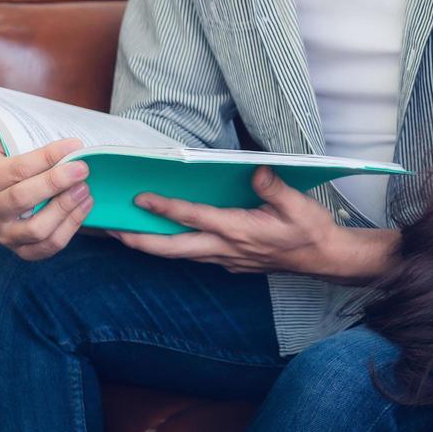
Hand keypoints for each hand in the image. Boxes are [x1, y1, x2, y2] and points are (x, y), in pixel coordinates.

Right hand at [0, 111, 92, 260]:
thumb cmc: (10, 157)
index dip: (46, 157)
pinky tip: (84, 204)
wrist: (24, 185)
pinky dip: (71, 226)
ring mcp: (6, 234)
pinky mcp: (25, 250)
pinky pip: (49, 245)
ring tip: (84, 187)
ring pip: (36, 229)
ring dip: (66, 208)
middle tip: (83, 167)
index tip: (73, 145)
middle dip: (56, 183)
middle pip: (22, 200)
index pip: (13, 171)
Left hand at [107, 166, 350, 275]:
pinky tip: (162, 238)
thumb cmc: (311, 230)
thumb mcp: (298, 204)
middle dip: (138, 240)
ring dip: (150, 245)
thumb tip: (255, 170)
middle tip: (109, 231)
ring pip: (178, 255)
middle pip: (171, 248)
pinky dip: (171, 247)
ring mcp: (226, 259)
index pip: (194, 218)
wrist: (323, 258)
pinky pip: (192, 256)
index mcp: (239, 230)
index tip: (140, 198)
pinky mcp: (230, 262)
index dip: (165, 208)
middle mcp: (226, 248)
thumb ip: (274, 187)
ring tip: (124, 234)